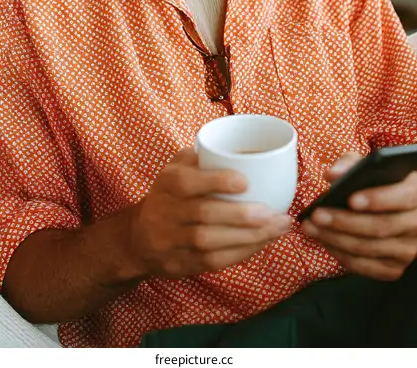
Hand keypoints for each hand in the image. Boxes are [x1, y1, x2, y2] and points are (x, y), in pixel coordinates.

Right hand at [127, 147, 291, 279]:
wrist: (139, 237)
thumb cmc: (170, 195)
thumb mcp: (176, 168)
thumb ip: (202, 157)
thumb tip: (243, 153)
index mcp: (166, 183)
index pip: (187, 182)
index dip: (216, 181)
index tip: (245, 181)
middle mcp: (164, 212)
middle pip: (203, 214)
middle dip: (241, 215)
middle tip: (273, 212)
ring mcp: (170, 241)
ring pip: (209, 242)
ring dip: (248, 237)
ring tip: (277, 228)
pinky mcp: (179, 264)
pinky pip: (213, 262)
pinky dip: (241, 253)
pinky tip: (262, 243)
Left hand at [301, 152, 416, 280]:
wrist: (399, 210)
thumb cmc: (379, 182)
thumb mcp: (368, 165)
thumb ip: (350, 164)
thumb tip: (333, 175)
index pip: (403, 197)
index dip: (377, 199)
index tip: (350, 199)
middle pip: (382, 226)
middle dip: (345, 222)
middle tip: (317, 215)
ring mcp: (410, 249)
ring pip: (370, 248)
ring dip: (337, 239)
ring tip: (312, 227)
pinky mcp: (396, 268)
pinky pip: (367, 267)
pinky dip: (342, 255)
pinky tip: (324, 242)